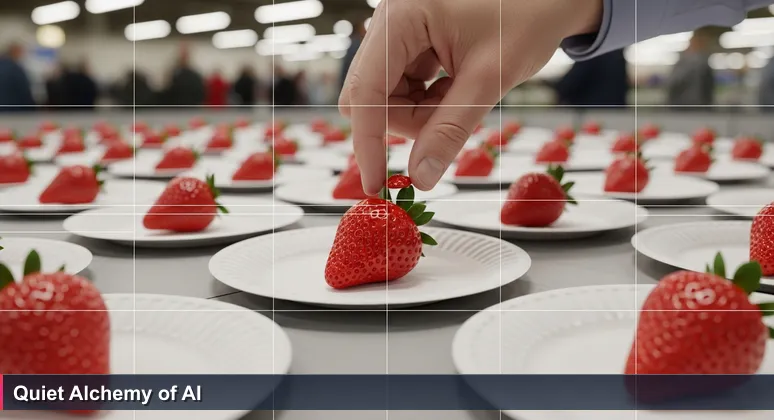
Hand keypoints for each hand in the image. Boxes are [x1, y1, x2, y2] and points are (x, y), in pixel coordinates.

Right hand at [339, 0, 601, 193]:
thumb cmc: (529, 17)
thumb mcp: (489, 79)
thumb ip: (450, 130)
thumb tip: (420, 178)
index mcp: (402, 17)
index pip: (366, 91)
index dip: (368, 143)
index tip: (377, 186)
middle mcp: (391, 19)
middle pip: (371, 95)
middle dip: (408, 121)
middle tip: (450, 122)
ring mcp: (399, 29)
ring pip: (387, 96)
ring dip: (422, 113)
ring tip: (465, 95)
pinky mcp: (410, 39)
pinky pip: (403, 86)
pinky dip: (428, 101)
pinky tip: (459, 87)